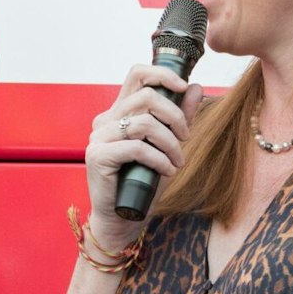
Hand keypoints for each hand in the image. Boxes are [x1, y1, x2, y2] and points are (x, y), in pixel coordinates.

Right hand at [84, 64, 206, 253]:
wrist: (122, 219)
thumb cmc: (142, 184)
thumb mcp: (167, 146)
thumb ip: (178, 117)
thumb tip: (194, 87)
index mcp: (119, 113)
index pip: (137, 75)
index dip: (162, 74)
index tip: (183, 87)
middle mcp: (106, 121)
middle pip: (145, 97)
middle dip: (174, 115)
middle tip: (185, 137)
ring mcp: (99, 138)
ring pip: (143, 123)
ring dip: (169, 142)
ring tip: (177, 160)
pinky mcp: (98, 156)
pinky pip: (136, 148)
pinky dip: (159, 159)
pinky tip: (167, 171)